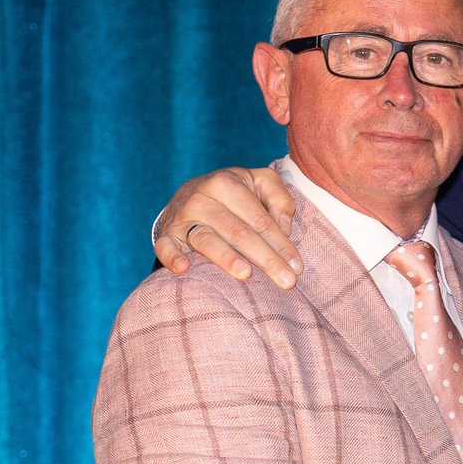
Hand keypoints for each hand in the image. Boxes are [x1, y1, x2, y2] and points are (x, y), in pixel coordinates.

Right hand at [152, 167, 303, 286]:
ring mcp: (182, 218)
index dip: (281, 243)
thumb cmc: (233, 194)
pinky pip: (165, 247)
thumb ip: (278, 197)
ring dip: (227, 258)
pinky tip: (184, 268)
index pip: (260, 220)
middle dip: (266, 258)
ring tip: (246, 274)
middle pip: (239, 232)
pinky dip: (172, 257)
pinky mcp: (166, 235)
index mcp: (226, 183)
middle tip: (287, 281)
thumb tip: (284, 227)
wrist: (188, 194)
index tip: (297, 266)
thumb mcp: (258, 182)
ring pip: (208, 241)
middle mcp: (202, 198)